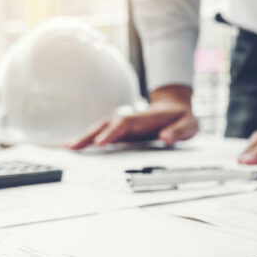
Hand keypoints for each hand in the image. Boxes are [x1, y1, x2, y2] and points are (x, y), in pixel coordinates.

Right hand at [66, 84, 197, 149]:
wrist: (177, 108)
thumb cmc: (182, 118)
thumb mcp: (188, 125)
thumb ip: (178, 131)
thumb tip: (166, 139)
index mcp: (143, 120)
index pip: (123, 125)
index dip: (111, 133)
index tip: (100, 142)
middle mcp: (129, 121)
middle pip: (105, 126)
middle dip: (89, 136)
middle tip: (73, 147)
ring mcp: (123, 126)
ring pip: (100, 130)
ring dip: (84, 138)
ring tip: (68, 148)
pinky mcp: (122, 132)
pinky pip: (102, 134)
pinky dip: (88, 140)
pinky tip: (75, 146)